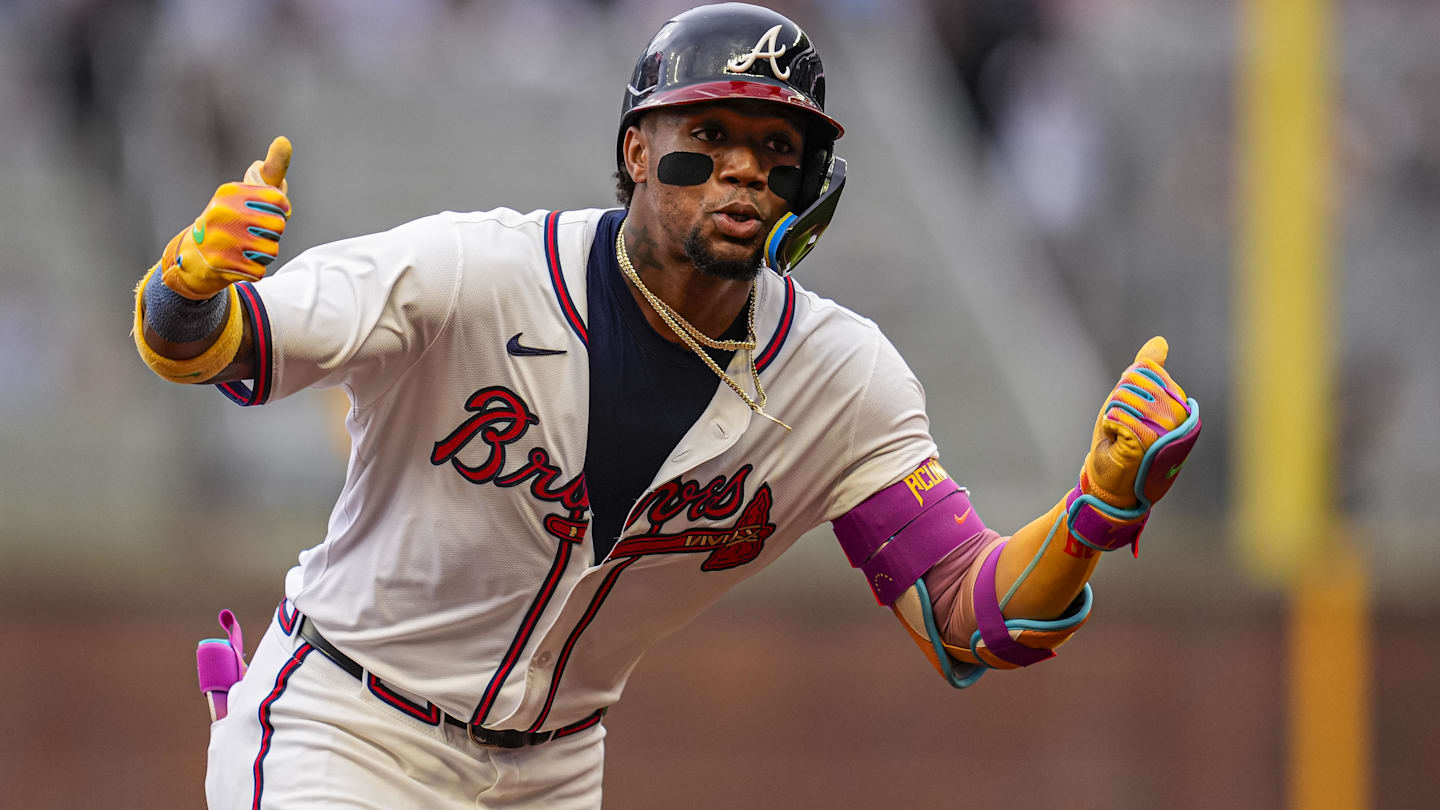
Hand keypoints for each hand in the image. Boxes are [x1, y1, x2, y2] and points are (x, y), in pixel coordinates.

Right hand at [160, 137, 293, 299]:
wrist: (194, 256)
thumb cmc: (232, 219)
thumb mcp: (248, 191)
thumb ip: (271, 169)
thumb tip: (285, 140)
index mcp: (230, 192)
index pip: (279, 202)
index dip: (280, 212)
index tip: (267, 213)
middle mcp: (222, 212)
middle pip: (278, 227)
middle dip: (272, 234)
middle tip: (252, 233)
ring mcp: (219, 238)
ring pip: (271, 251)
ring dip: (264, 253)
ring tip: (244, 248)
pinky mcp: (220, 264)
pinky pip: (259, 270)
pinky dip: (254, 269)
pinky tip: (238, 262)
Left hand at [1082, 336, 1198, 508]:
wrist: (1109, 479)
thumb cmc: (1121, 440)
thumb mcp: (1132, 399)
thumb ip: (1147, 371)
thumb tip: (1160, 341)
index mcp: (1181, 406)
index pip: (1148, 371)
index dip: (1129, 386)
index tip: (1130, 410)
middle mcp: (1181, 418)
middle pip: (1137, 382)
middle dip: (1120, 400)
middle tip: (1124, 426)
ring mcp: (1168, 431)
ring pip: (1126, 398)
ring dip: (1115, 415)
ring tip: (1122, 435)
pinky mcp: (1149, 443)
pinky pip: (1119, 416)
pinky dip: (1111, 427)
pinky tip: (1118, 442)